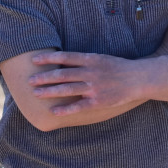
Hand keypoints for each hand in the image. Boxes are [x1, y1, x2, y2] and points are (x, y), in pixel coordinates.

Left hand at [27, 51, 141, 116]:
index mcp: (91, 59)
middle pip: (63, 74)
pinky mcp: (98, 101)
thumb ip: (82, 60)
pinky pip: (78, 106)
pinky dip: (65, 108)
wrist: (137, 79)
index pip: (65, 57)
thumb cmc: (116, 67)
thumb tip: (62, 61)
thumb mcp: (100, 58)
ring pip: (67, 90)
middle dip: (44, 77)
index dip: (48, 58)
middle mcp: (91, 72)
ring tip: (36, 93)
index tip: (34, 60)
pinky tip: (54, 111)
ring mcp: (94, 88)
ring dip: (50, 92)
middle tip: (30, 80)